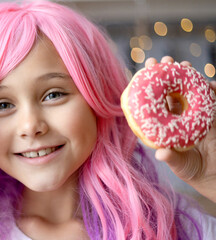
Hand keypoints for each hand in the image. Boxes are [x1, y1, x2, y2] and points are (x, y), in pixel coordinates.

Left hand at [146, 56, 215, 202]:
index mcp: (167, 124)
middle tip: (164, 60)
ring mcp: (196, 114)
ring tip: (185, 64)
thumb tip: (160, 153)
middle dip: (169, 74)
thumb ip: (172, 159)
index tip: (144, 73)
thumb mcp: (181, 165)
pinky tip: (210, 84)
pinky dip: (212, 90)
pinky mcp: (212, 115)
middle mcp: (180, 116)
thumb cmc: (193, 171)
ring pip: (191, 91)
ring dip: (189, 76)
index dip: (151, 89)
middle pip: (172, 91)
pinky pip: (212, 100)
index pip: (156, 104)